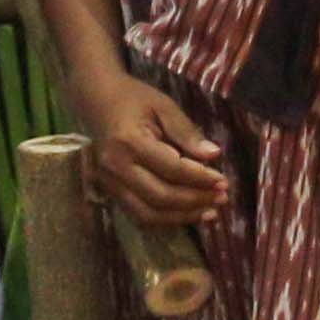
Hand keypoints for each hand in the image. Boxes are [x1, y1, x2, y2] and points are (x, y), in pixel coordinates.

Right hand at [78, 66, 227, 228]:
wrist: (96, 101)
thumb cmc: (133, 99)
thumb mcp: (164, 106)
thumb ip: (187, 132)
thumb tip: (214, 155)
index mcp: (129, 141)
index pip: (171, 168)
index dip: (200, 178)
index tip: (223, 181)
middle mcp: (116, 167)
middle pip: (160, 196)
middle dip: (195, 201)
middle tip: (222, 198)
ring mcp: (109, 183)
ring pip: (148, 214)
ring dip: (182, 217)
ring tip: (209, 213)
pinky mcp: (109, 192)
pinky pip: (138, 216)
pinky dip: (165, 221)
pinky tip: (186, 215)